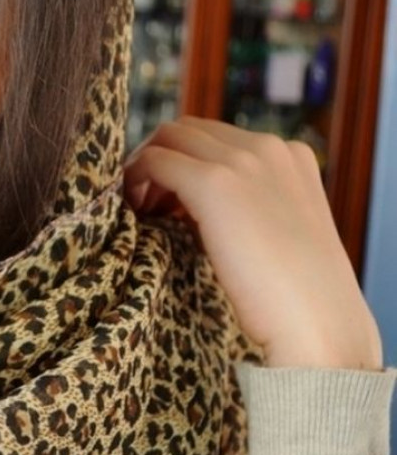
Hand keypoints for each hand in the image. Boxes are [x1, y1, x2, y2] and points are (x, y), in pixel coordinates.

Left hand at [123, 116, 382, 369]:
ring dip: (147, 165)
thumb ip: (250, 203)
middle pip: (188, 129)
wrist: (318, 325)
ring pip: (168, 137)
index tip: (169, 195)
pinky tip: (137, 210)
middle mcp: (266, 147)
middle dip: (161, 156)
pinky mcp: (212, 183)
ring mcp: (241, 161)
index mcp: (290, 155)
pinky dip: (136, 178)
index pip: (216, 136)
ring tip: (143, 207)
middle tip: (148, 200)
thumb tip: (196, 204)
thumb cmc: (298, 294)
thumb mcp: (280, 228)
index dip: (185, 159)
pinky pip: (156, 161)